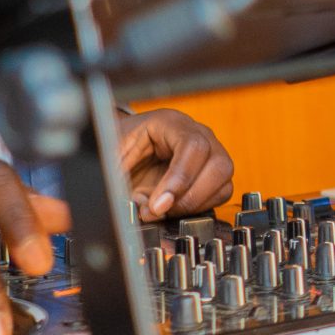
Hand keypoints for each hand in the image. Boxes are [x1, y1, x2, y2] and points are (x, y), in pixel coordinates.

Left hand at [119, 107, 233, 219]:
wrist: (122, 148)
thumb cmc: (118, 147)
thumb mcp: (111, 158)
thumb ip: (120, 180)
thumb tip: (137, 209)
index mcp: (170, 122)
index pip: (192, 146)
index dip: (179, 178)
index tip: (159, 204)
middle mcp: (198, 134)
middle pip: (218, 164)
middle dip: (190, 196)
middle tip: (161, 211)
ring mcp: (209, 152)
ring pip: (223, 180)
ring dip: (195, 204)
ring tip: (164, 211)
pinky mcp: (211, 173)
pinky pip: (220, 193)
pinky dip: (199, 208)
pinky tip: (174, 209)